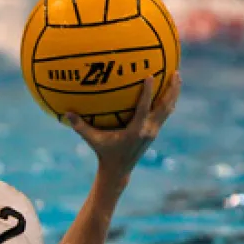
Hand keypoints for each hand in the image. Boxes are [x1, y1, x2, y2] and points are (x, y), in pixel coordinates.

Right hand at [61, 72, 181, 179]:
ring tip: (177, 77)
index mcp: (135, 131)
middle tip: (176, 72)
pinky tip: (168, 92)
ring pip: (168, 109)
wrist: (119, 170)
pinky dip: (168, 101)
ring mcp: (153, 132)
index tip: (149, 76)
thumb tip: (66, 113)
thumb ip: (80, 127)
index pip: (143, 108)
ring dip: (174, 94)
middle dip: (171, 90)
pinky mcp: (154, 132)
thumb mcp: (92, 140)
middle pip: (164, 107)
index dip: (147, 92)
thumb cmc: (105, 152)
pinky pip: (164, 113)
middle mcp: (148, 130)